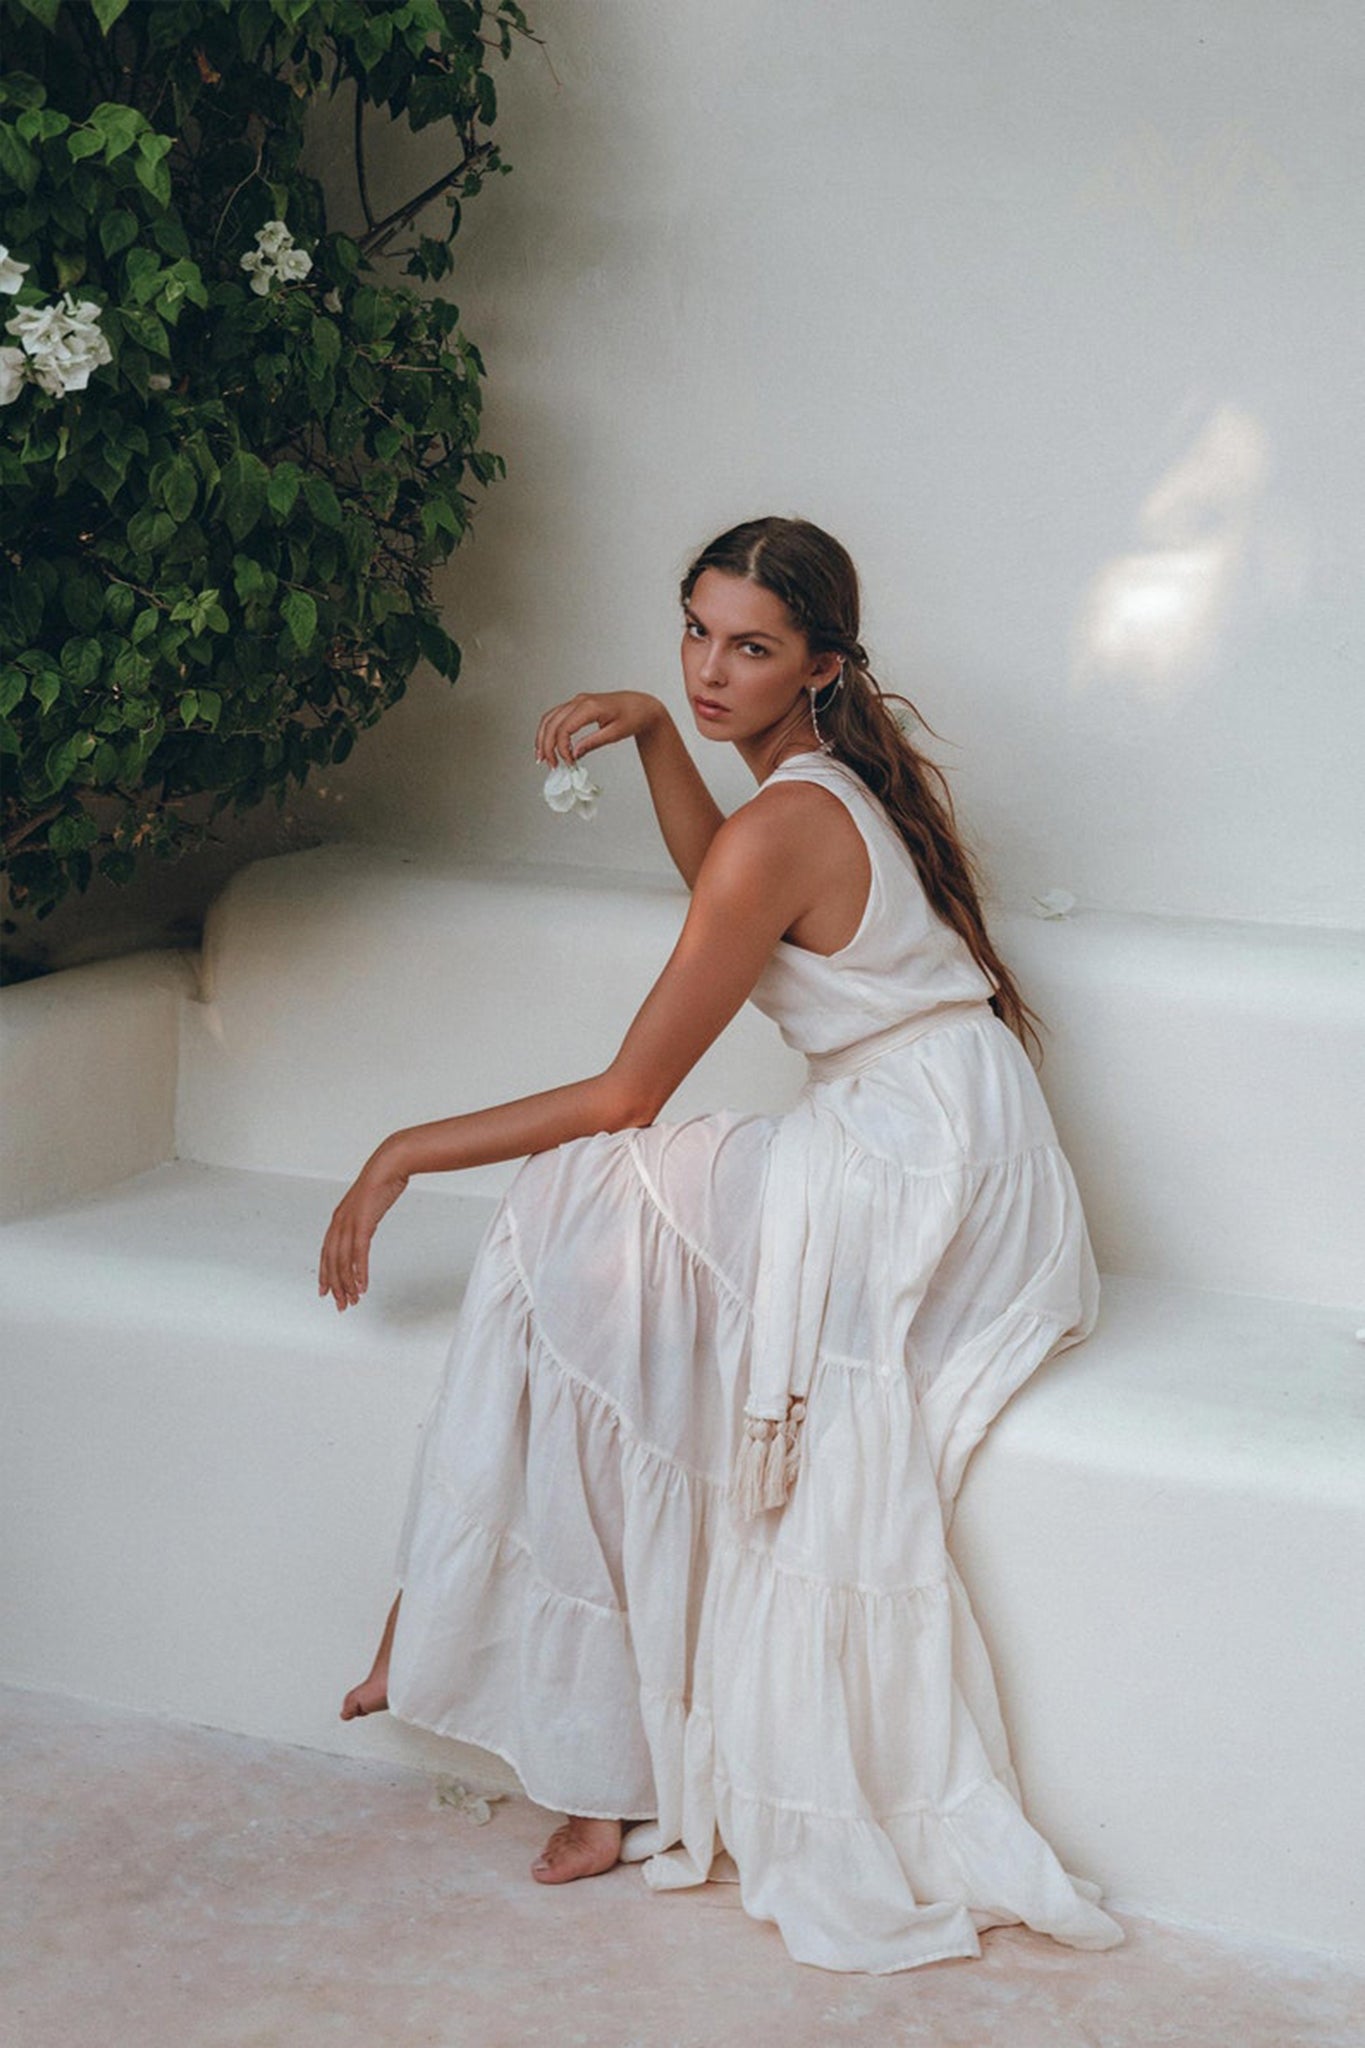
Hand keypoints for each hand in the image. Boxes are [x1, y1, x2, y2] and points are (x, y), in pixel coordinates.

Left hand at [318, 1151, 409, 1311]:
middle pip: (332, 1262)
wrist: (390, 1165)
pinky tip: (363, 1285)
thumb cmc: (381, 1183)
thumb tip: (364, 1232)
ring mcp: (349, 1223)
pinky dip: (360, 1271)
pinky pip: (358, 1253)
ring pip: (343, 1261)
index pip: (326, 1254)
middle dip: (336, 1286)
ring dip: (348, 1283)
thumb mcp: (367, 1206)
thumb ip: (362, 1221)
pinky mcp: (363, 1223)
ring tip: (353, 1299)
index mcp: (338, 1219)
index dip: (325, 1275)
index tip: (326, 1292)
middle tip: (342, 1305)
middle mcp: (339, 1223)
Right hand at [535, 692, 662, 766]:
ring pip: (549, 718)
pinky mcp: (577, 705)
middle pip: (552, 723)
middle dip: (547, 745)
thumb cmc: (634, 716)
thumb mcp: (615, 734)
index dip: (562, 748)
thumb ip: (592, 743)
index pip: (565, 728)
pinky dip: (549, 730)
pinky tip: (547, 744)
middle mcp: (580, 701)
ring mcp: (577, 701)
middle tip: (551, 764)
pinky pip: (556, 716)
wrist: (642, 705)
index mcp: (590, 706)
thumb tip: (574, 754)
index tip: (568, 762)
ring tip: (542, 757)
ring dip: (542, 737)